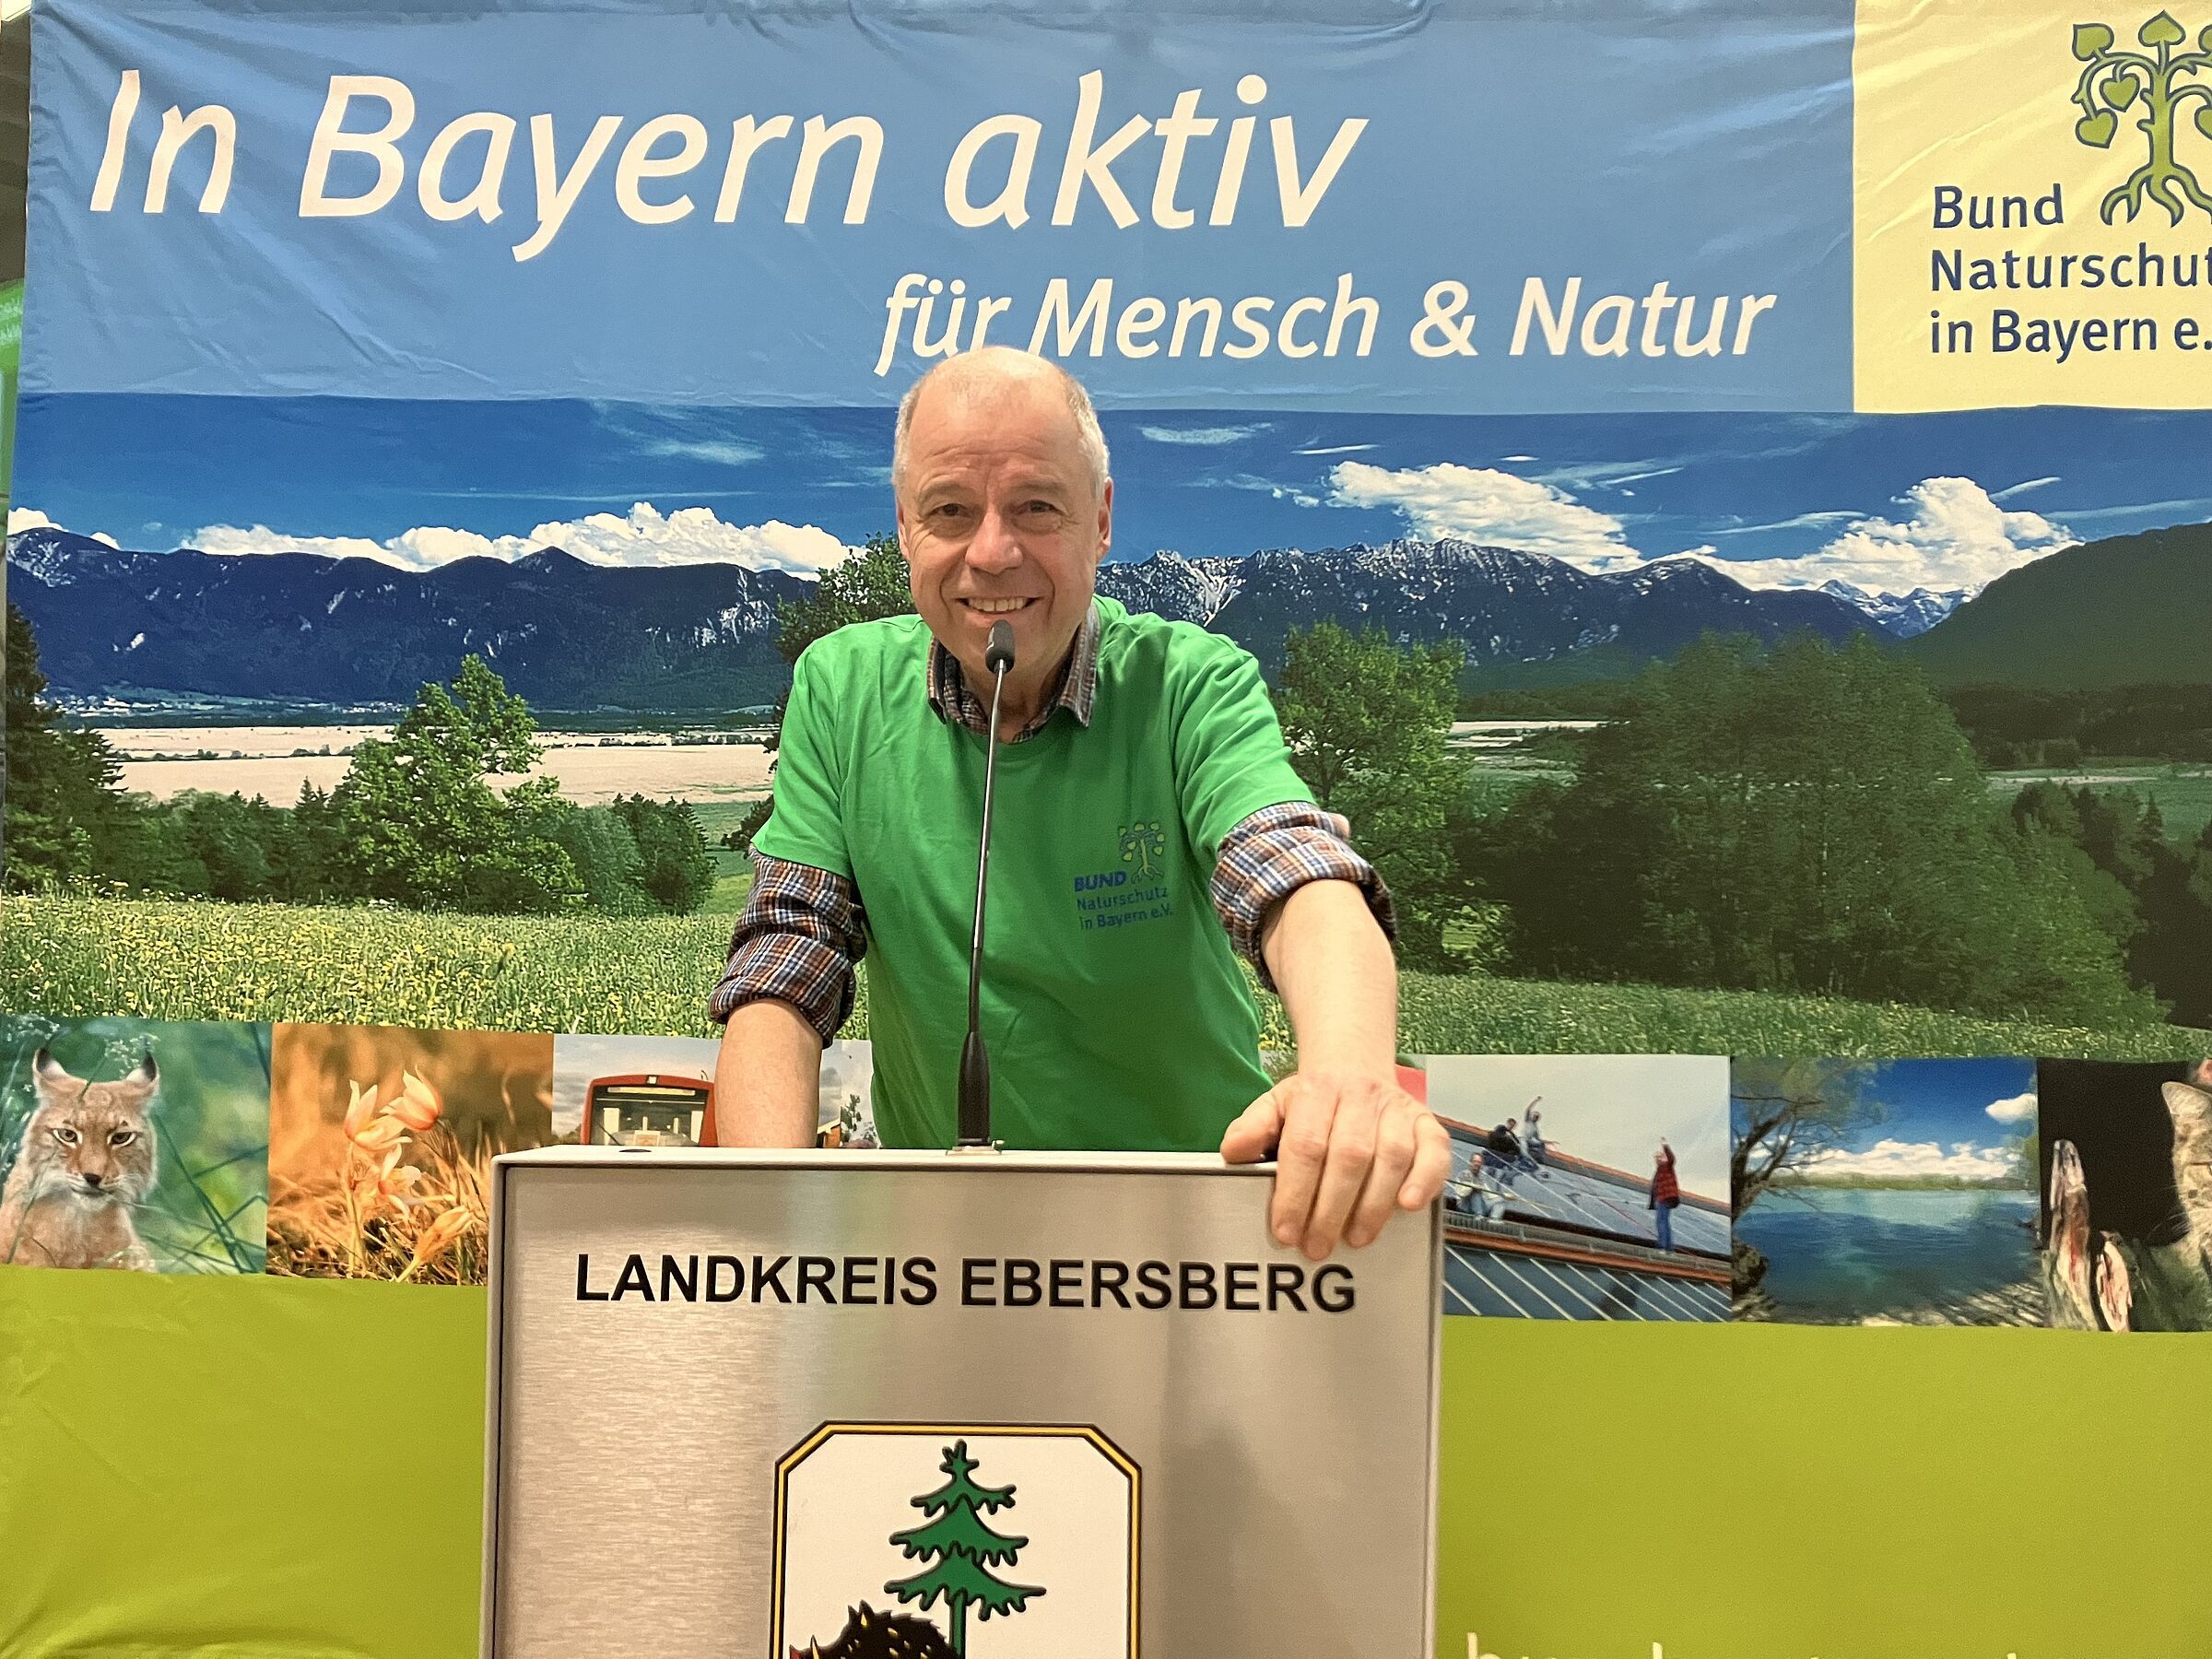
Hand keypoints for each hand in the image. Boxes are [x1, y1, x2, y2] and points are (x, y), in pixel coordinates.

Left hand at [1220, 1070, 1450, 1259]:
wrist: (1354, 1065)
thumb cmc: (1314, 1098)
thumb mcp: (1275, 1104)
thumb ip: (1252, 1128)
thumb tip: (1233, 1153)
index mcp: (1317, 1092)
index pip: (1305, 1145)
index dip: (1295, 1192)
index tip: (1285, 1231)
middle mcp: (1360, 1098)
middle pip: (1349, 1155)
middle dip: (1331, 1208)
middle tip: (1317, 1247)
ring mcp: (1398, 1109)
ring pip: (1392, 1156)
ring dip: (1374, 1204)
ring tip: (1356, 1239)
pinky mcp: (1427, 1122)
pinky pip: (1434, 1151)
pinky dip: (1425, 1179)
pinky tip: (1408, 1206)